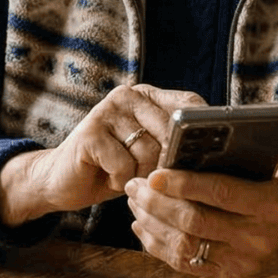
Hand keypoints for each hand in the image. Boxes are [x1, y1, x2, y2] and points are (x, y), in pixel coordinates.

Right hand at [0, 83, 205, 226]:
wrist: (63, 180)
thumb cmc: (114, 168)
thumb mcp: (150, 154)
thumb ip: (174, 145)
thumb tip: (214, 155)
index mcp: (147, 96)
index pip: (189, 105)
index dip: (200, 133)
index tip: (203, 158)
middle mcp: (127, 95)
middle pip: (172, 131)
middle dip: (169, 165)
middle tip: (159, 180)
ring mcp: (106, 111)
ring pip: (149, 152)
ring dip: (142, 175)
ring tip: (128, 177)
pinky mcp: (89, 132)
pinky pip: (124, 164)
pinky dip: (121, 181)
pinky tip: (110, 179)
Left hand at [125, 111, 277, 277]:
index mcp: (275, 206)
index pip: (222, 193)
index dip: (186, 184)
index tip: (155, 172)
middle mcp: (258, 237)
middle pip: (196, 222)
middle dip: (158, 202)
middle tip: (133, 184)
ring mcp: (242, 261)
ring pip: (186, 245)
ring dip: (153, 224)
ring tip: (133, 202)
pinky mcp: (231, 275)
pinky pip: (187, 264)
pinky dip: (159, 247)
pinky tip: (143, 227)